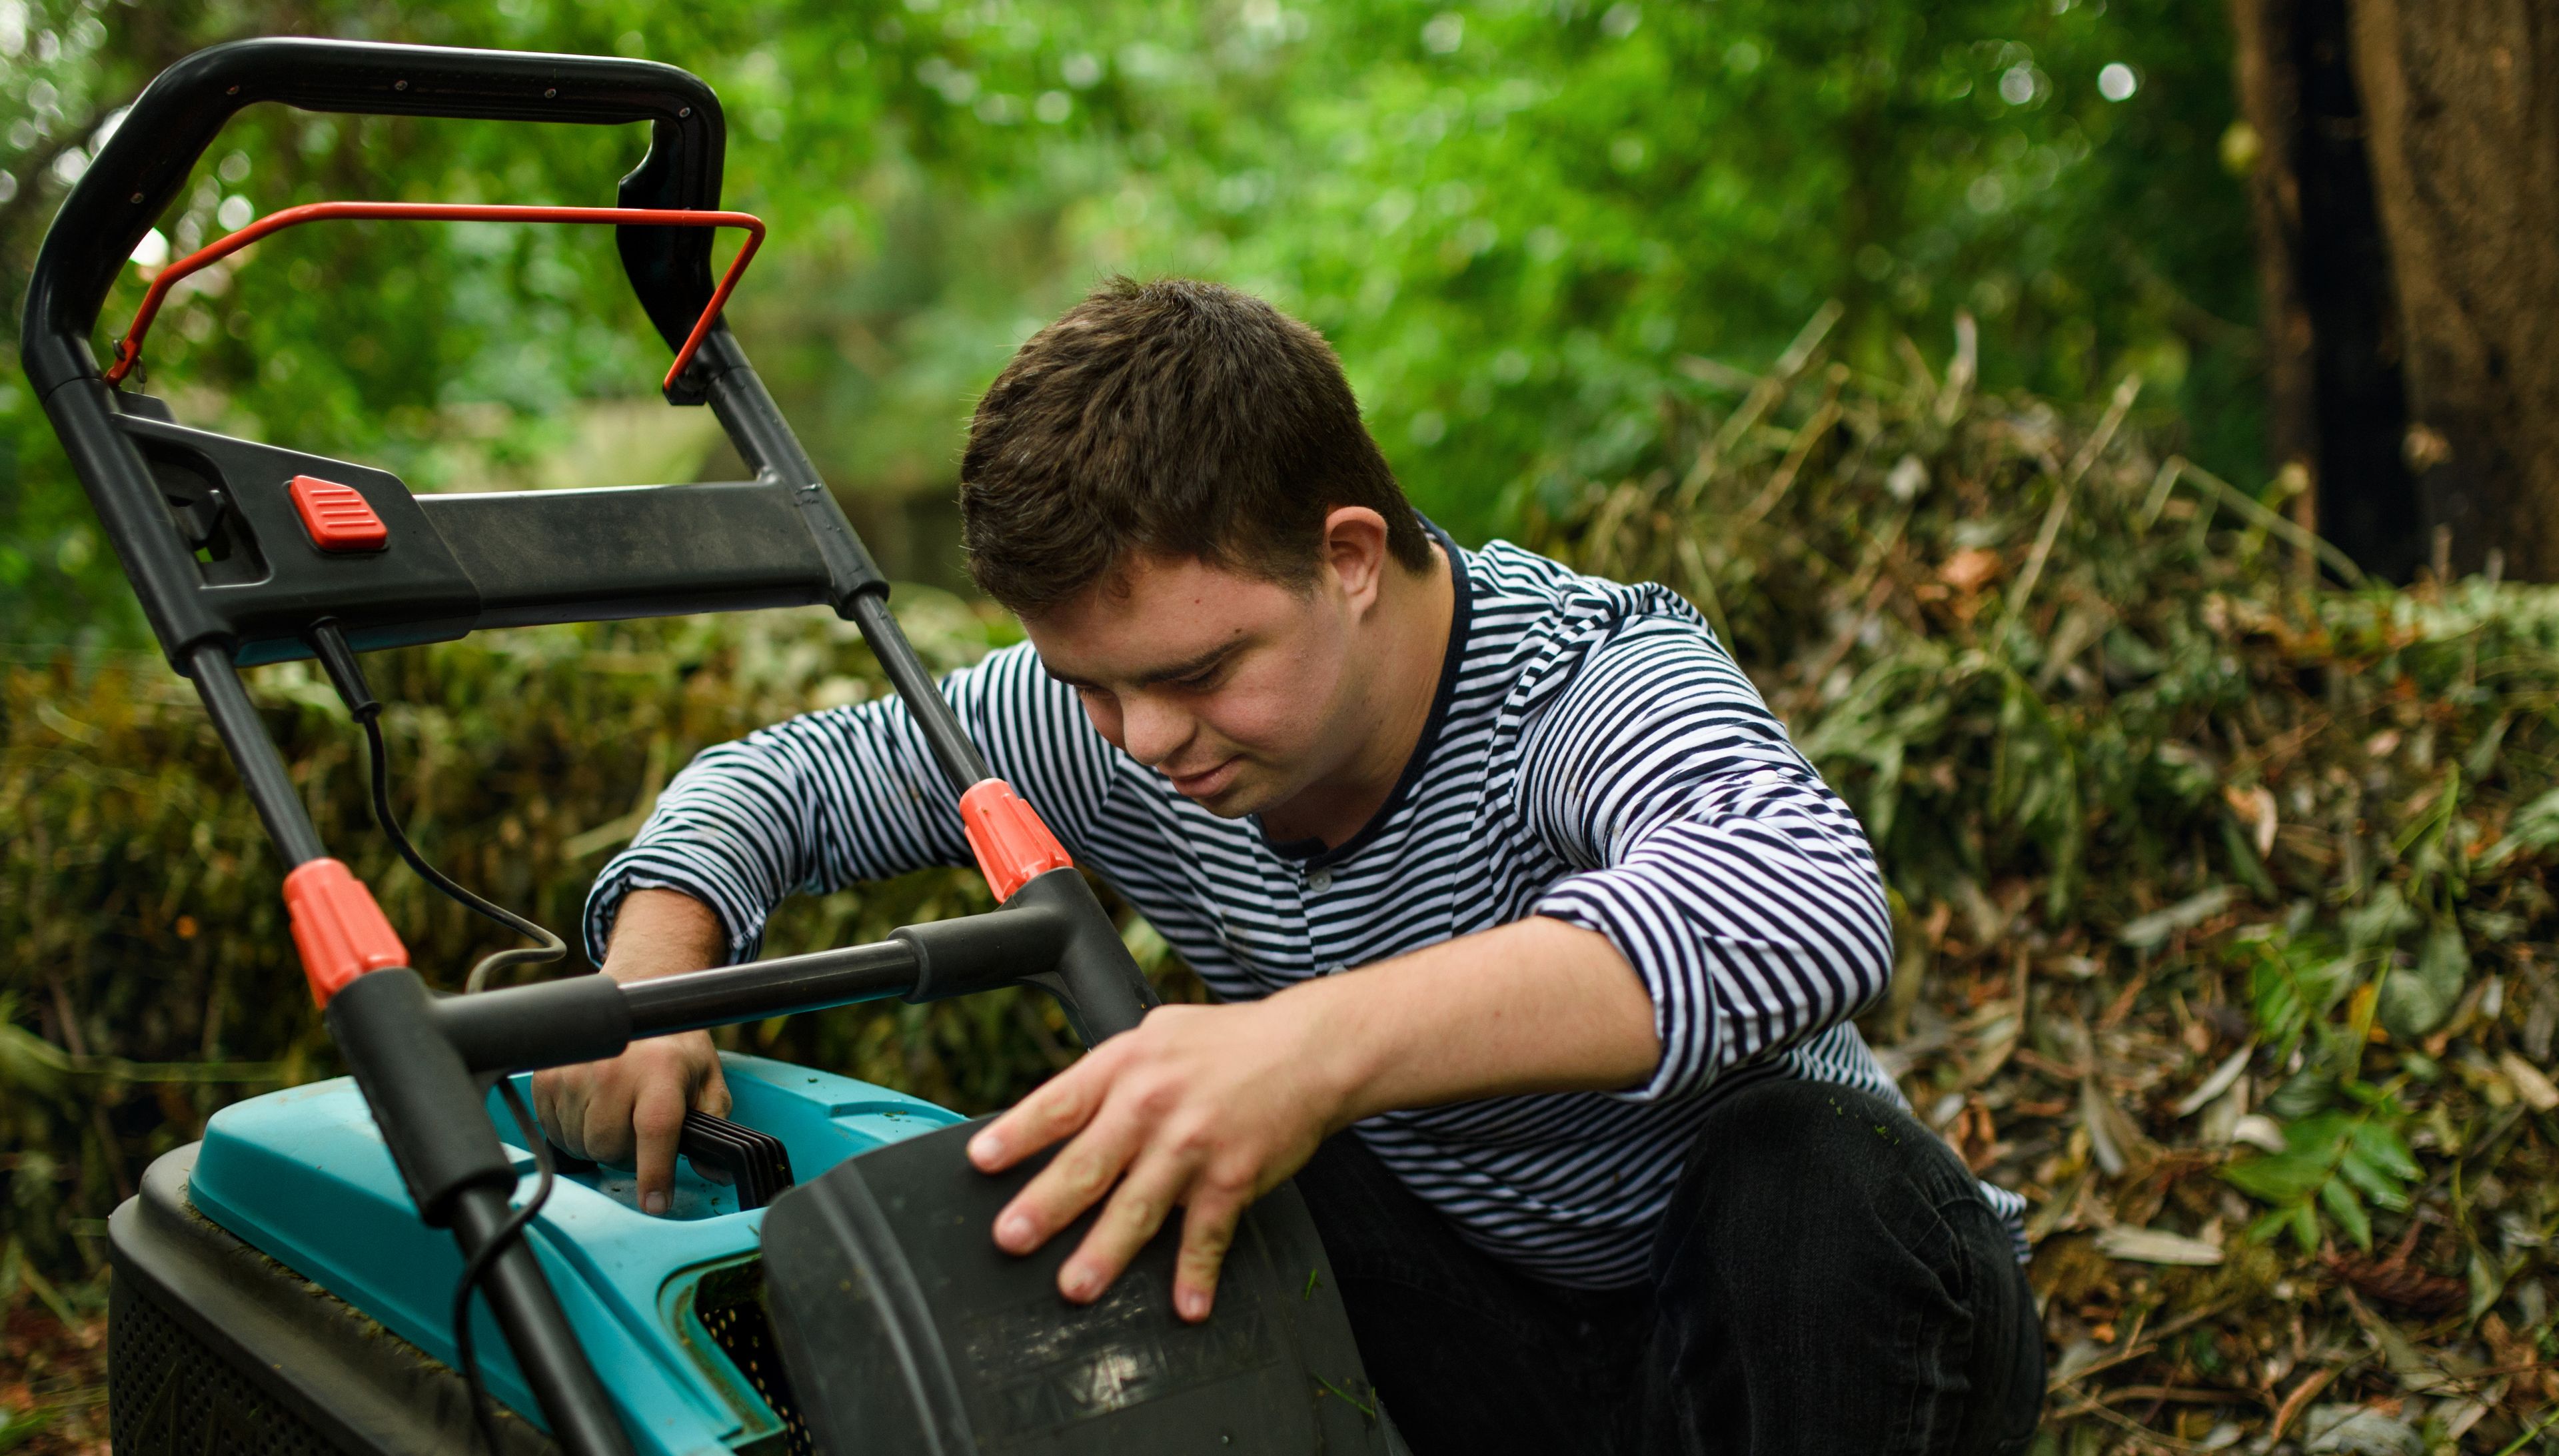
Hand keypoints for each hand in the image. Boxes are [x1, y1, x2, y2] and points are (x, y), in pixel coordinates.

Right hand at [532, 1031, 729, 1212]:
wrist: (632, 1004)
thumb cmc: (672, 1046)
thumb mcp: (705, 1079)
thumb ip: (712, 1123)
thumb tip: (714, 1170)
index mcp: (660, 1071)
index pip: (656, 1132)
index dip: (655, 1173)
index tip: (656, 1203)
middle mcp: (614, 1070)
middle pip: (609, 1148)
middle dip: (627, 1154)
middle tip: (640, 1132)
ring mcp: (576, 1073)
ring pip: (580, 1144)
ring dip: (599, 1143)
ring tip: (617, 1114)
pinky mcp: (547, 1076)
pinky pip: (554, 1130)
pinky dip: (572, 1130)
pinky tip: (592, 1109)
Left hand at [965, 997, 1345, 1322]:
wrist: (1309, 1049)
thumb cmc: (1227, 1045)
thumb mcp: (1156, 1037)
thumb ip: (1108, 1076)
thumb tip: (1056, 1120)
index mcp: (1125, 1066)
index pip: (1059, 1103)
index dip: (1017, 1134)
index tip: (982, 1162)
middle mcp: (1153, 1103)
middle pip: (1089, 1161)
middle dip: (1046, 1205)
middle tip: (1012, 1238)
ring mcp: (1193, 1143)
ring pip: (1139, 1206)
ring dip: (1106, 1252)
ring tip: (1077, 1286)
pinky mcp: (1234, 1175)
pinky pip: (1208, 1233)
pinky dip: (1197, 1273)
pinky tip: (1187, 1304)